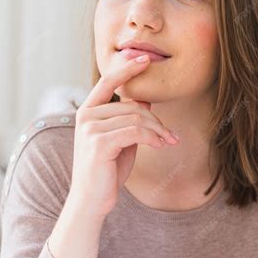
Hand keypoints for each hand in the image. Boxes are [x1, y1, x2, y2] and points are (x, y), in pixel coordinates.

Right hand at [70, 51, 178, 216]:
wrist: (92, 200)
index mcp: (88, 111)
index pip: (108, 81)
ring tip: (169, 142)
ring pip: (136, 117)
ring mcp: (90, 128)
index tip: (146, 58)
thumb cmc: (107, 170)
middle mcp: (86, 116)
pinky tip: (160, 145)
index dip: (127, 68)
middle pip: (132, 105)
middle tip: (171, 135)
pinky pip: (135, 131)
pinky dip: (152, 137)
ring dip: (158, 130)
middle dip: (156, 120)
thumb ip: (129, 118)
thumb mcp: (121, 140)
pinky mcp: (99, 143)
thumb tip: (145, 99)